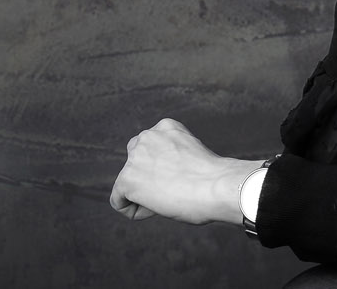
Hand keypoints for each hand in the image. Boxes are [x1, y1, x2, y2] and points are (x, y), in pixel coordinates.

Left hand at [109, 118, 259, 224]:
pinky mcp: (127, 179)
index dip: (165, 168)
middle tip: (174, 188)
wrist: (217, 186)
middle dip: (149, 177)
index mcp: (166, 126)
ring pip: (129, 182)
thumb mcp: (192, 155)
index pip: (152, 148)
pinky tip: (158, 208)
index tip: (184, 177)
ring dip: (145, 194)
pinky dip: (135, 211)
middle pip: (135, 161)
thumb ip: (172, 158)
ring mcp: (135, 157)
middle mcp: (147, 136)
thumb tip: (162, 179)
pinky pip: (119, 201)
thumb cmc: (214, 179)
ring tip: (169, 198)